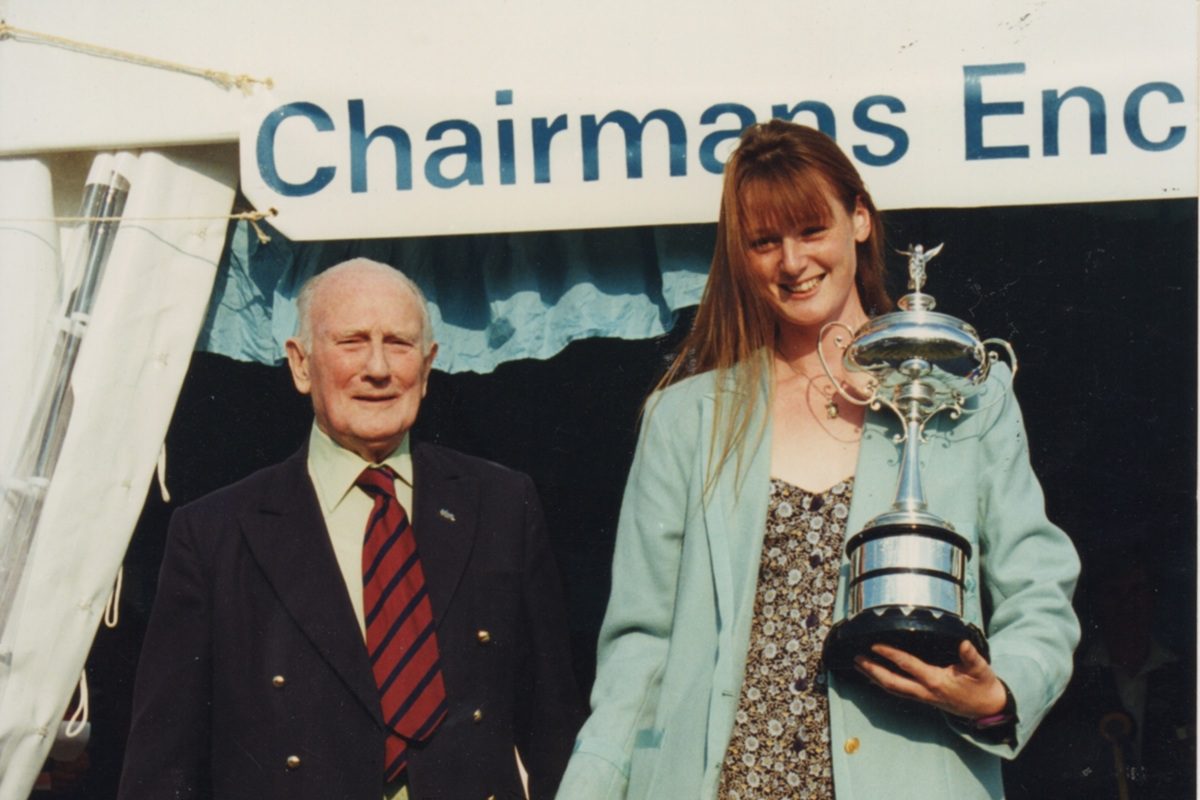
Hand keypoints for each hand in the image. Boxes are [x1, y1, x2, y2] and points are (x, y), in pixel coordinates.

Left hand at [853, 640, 1006, 718]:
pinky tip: (874, 676)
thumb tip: (963, 643)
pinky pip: (898, 691)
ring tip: (858, 665)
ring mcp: (922, 697)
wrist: (987, 709)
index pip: (908, 666)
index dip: (890, 655)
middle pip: (892, 683)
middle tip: (856, 658)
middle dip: (872, 671)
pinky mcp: (923, 698)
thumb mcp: (981, 670)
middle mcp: (925, 691)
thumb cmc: (982, 686)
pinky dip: (883, 683)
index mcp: (936, 681)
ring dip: (874, 677)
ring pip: (892, 689)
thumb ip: (971, 657)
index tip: (874, 645)